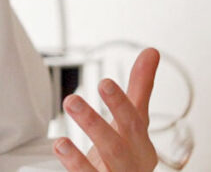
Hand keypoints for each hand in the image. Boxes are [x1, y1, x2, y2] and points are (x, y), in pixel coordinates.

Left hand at [53, 47, 159, 171]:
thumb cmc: (128, 153)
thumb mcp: (135, 122)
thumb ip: (140, 88)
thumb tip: (151, 51)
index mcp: (142, 146)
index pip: (134, 123)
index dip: (120, 104)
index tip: (105, 82)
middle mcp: (131, 166)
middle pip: (115, 147)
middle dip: (94, 124)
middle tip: (72, 100)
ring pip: (99, 171)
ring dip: (77, 157)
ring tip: (59, 141)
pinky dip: (74, 168)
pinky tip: (59, 150)